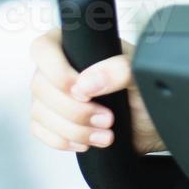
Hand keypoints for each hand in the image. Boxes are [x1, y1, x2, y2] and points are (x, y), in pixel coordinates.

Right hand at [28, 27, 165, 154]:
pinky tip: (85, 142)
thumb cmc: (145, 93)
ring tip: (104, 134)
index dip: (57, 72)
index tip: (82, 91)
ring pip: (39, 111)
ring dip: (72, 129)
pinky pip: (40, 131)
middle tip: (106, 118)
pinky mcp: (53, 120)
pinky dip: (62, 140)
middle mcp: (61, 68)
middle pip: (40, 86)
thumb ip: (119, 70)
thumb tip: (88, 81)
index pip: (44, 49)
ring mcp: (54, 95)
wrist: (150, 125)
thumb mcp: (141, 75)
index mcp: (78, 46)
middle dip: (74, 110)